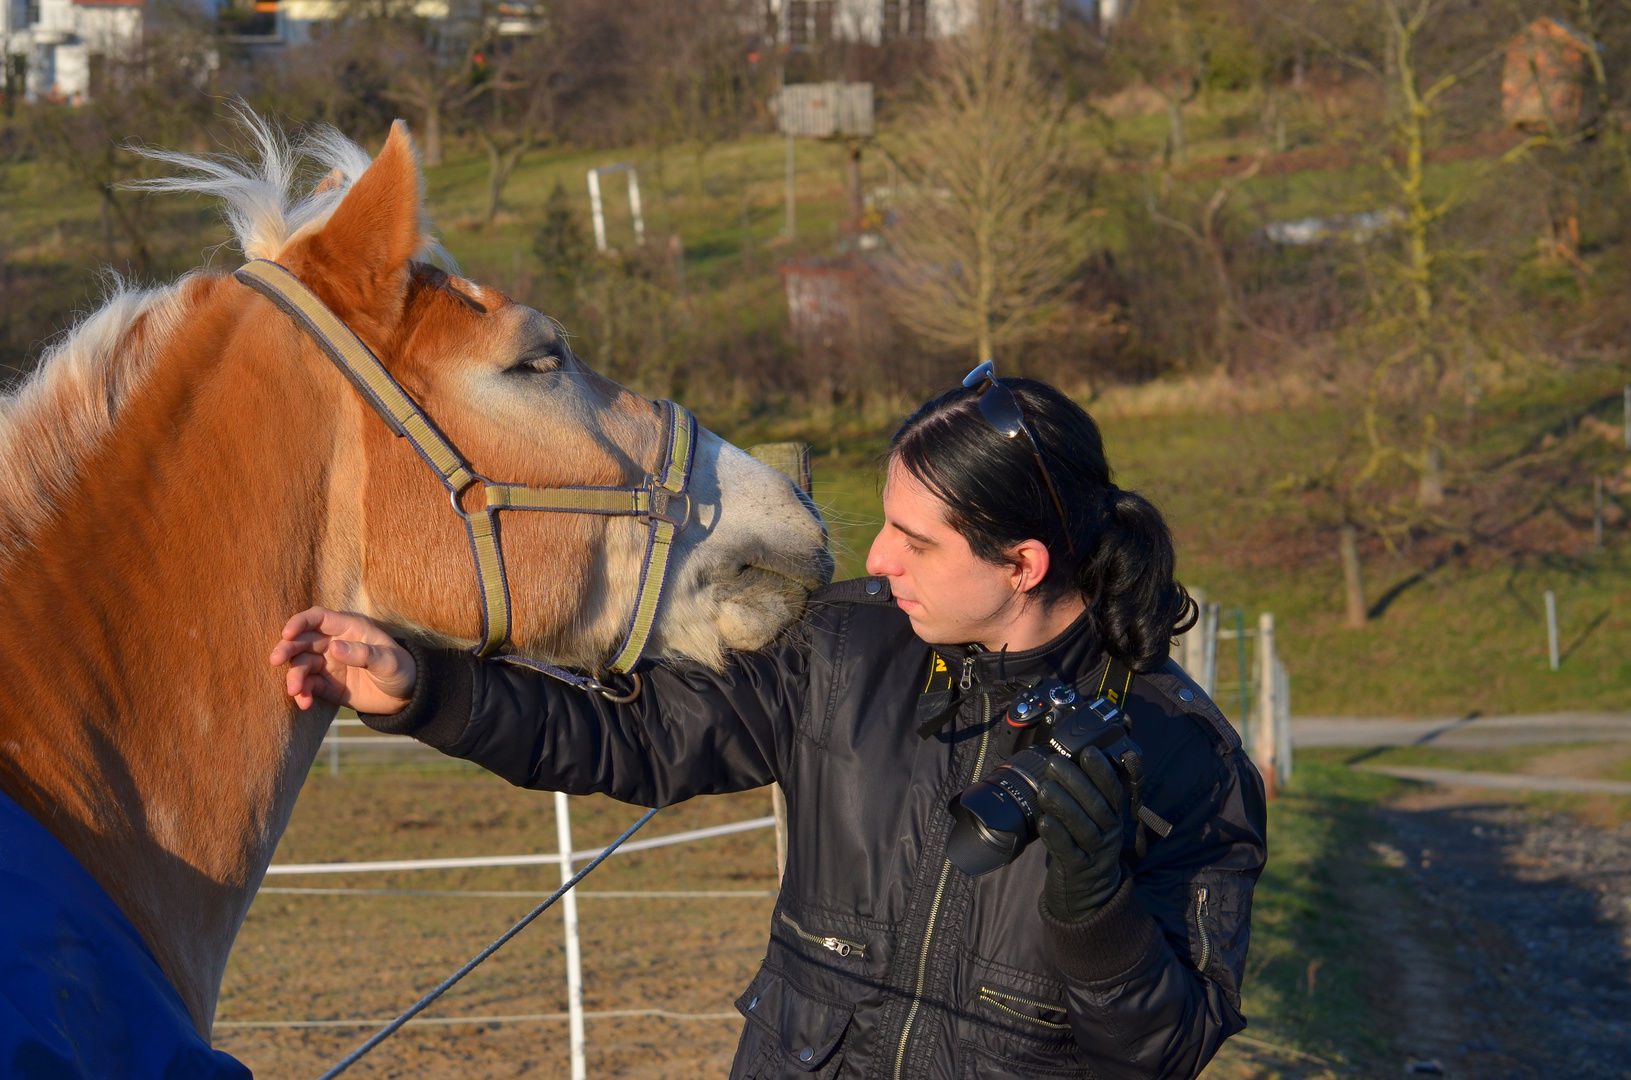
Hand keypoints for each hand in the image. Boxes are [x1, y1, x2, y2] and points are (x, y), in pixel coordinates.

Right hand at [269, 607, 415, 713]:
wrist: (405, 697)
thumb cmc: (401, 669)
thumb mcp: (388, 661)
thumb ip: (363, 654)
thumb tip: (334, 648)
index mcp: (349, 629)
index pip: (318, 618)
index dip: (300, 622)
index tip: (287, 633)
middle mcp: (333, 643)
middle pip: (302, 640)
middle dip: (287, 648)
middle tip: (275, 660)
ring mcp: (328, 664)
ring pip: (301, 665)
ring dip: (293, 676)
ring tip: (295, 691)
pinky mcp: (326, 685)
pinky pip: (308, 686)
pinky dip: (302, 694)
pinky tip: (304, 703)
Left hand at [1037, 749, 1124, 921]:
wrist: (1090, 894)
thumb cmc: (1085, 845)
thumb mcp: (1095, 821)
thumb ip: (1088, 793)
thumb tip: (1074, 755)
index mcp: (1113, 817)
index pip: (1112, 791)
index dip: (1102, 771)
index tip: (1088, 751)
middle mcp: (1109, 834)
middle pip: (1097, 806)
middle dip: (1076, 782)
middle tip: (1054, 763)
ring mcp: (1094, 854)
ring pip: (1082, 828)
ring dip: (1064, 806)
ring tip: (1045, 788)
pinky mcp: (1077, 871)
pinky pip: (1068, 852)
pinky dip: (1057, 836)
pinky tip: (1044, 821)